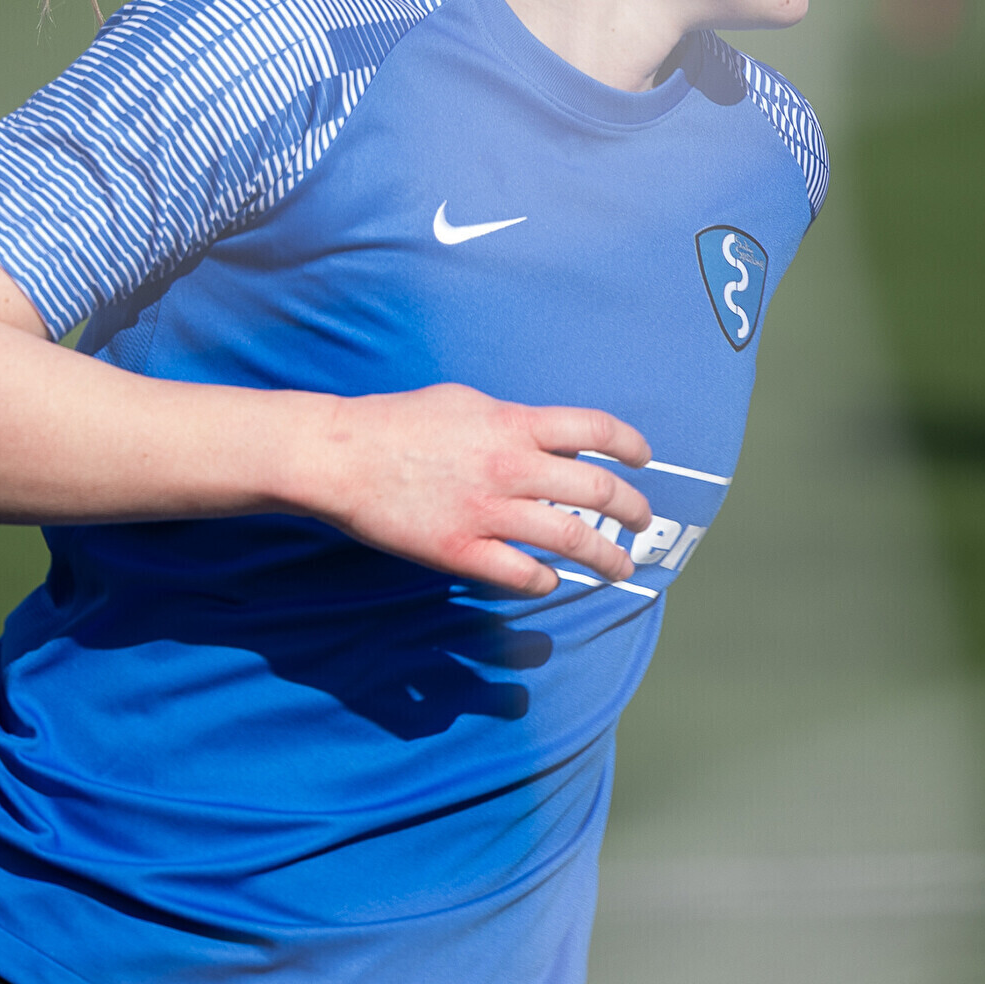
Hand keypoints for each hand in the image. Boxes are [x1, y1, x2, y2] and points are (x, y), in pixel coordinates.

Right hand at [285, 385, 655, 596]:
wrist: (342, 455)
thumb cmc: (398, 422)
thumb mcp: (465, 402)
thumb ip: (510, 421)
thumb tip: (543, 435)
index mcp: (513, 425)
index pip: (593, 430)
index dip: (628, 445)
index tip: (643, 459)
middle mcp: (510, 467)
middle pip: (595, 490)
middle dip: (631, 509)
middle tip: (641, 521)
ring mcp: (488, 512)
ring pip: (570, 539)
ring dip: (605, 556)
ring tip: (621, 566)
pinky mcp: (461, 550)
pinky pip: (520, 574)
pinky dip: (544, 580)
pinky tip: (549, 580)